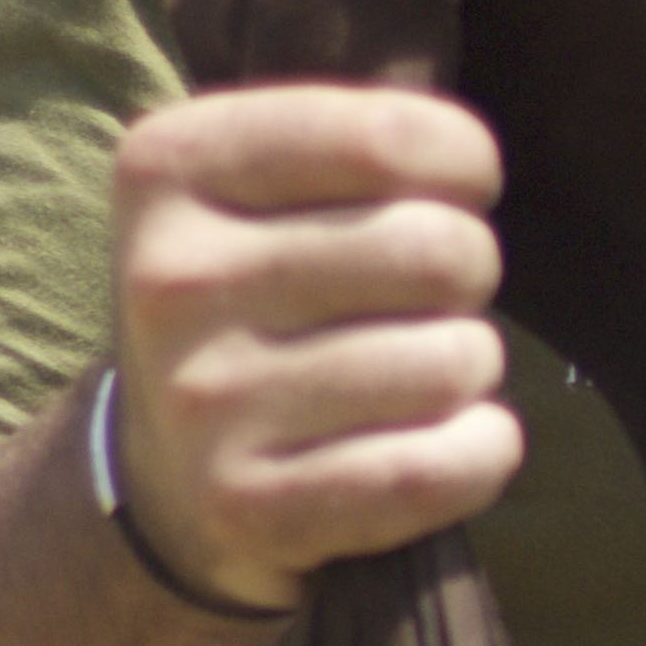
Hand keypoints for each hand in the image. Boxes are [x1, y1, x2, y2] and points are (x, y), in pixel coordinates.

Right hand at [105, 81, 519, 609]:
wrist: (164, 475)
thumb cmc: (256, 302)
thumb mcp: (257, 188)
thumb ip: (359, 143)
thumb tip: (471, 166)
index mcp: (171, 167)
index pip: (384, 138)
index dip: (464, 164)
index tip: (457, 192)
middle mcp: (173, 280)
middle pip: (437, 252)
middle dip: (469, 274)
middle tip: (431, 299)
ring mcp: (203, 402)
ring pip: (450, 363)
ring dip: (472, 369)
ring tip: (422, 374)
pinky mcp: (248, 507)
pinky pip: (433, 471)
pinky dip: (482, 453)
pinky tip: (458, 442)